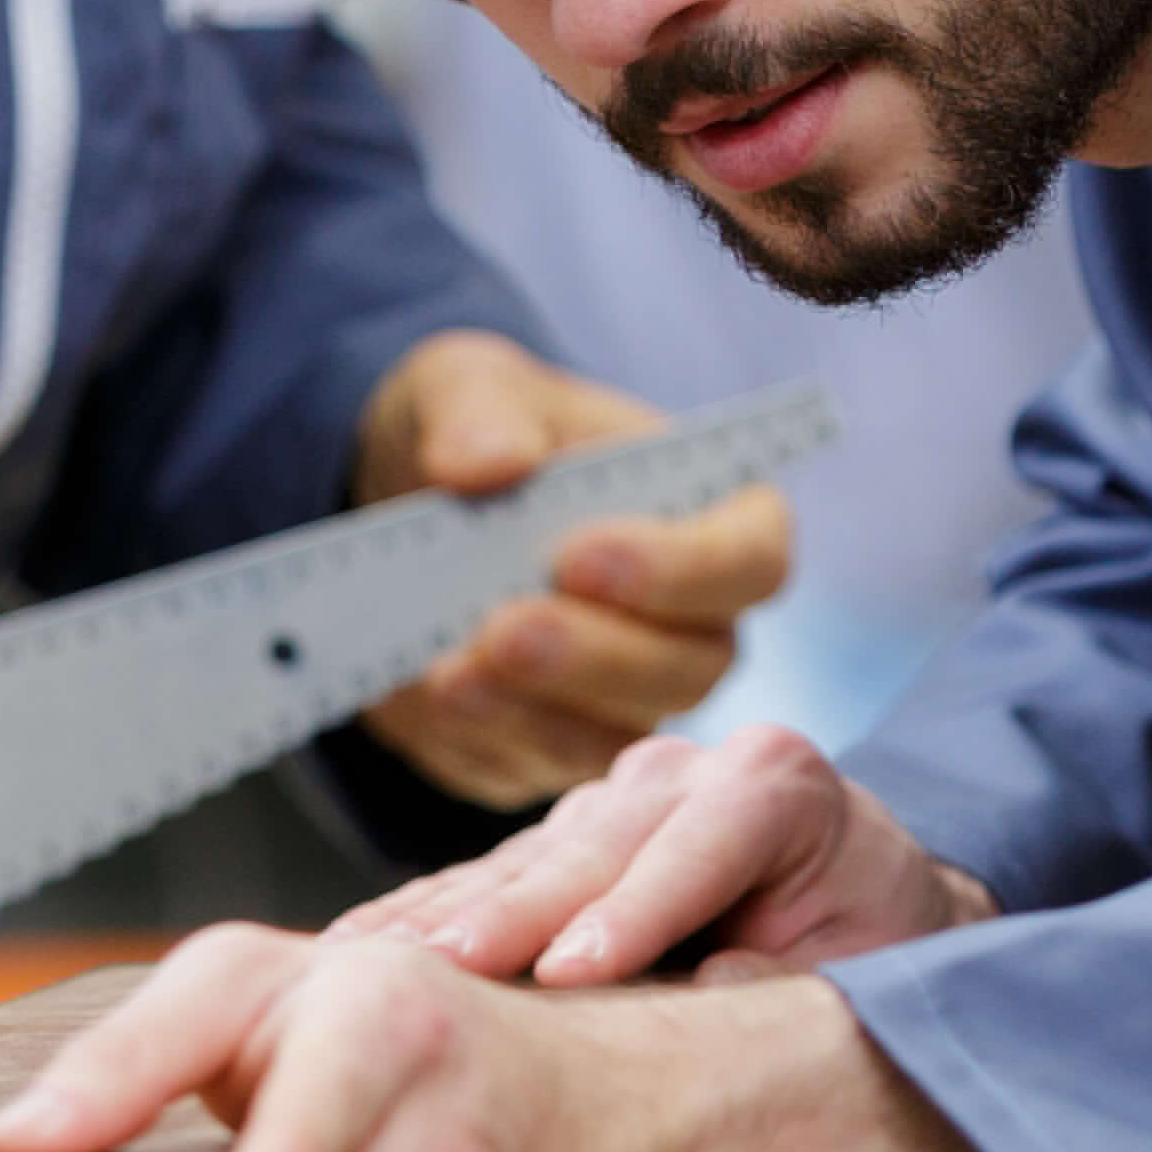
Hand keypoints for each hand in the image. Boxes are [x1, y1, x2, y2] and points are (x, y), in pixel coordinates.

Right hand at [336, 722, 990, 986]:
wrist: (870, 911)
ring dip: (444, 915)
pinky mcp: (565, 840)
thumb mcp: (875, 975)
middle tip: (445, 971)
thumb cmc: (874, 951)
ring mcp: (616, 798)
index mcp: (780, 788)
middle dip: (517, 910)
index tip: (571, 971)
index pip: (701, 842)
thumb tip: (716, 980)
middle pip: (594, 842)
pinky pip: (485, 880)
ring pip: (526, 856)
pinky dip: (421, 920)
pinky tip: (347, 957)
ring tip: (364, 969)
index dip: (634, 907)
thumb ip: (800, 979)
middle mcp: (687, 774)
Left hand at [348, 333, 793, 807]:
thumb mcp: (469, 386)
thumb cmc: (479, 428)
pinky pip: (541, 766)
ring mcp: (629, 696)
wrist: (400, 501)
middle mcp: (691, 620)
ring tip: (449, 672)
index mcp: (712, 513)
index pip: (750, 559)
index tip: (576, 554)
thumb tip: (489, 462)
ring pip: (620, 735)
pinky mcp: (553, 745)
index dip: (681, 569)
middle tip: (503, 628)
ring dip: (534, 711)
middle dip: (594, 657)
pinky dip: (486, 737)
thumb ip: (481, 411)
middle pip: (693, 667)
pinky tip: (432, 695)